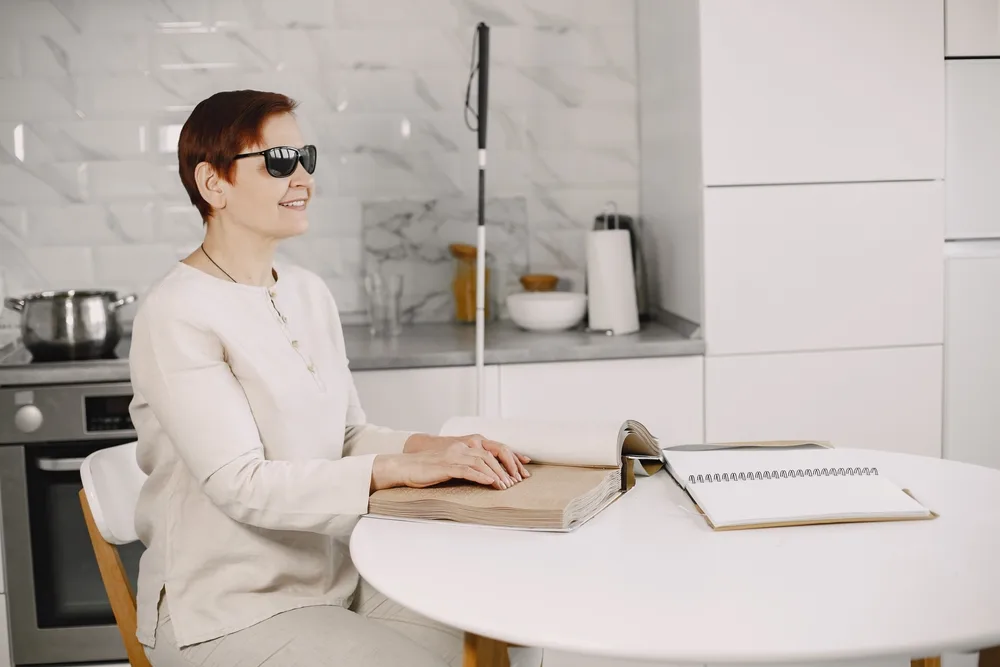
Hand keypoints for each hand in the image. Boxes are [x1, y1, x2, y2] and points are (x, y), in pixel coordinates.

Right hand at [371, 440, 530, 491]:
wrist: (406, 466)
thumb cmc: (430, 467)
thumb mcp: (453, 463)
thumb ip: (470, 464)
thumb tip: (489, 475)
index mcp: (467, 443)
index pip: (495, 447)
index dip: (512, 456)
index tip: (526, 467)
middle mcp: (463, 446)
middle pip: (493, 453)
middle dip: (508, 466)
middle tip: (518, 481)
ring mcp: (454, 454)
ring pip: (482, 462)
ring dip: (497, 474)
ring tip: (506, 486)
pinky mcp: (446, 465)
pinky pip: (467, 470)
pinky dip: (481, 477)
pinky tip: (490, 484)